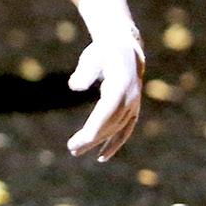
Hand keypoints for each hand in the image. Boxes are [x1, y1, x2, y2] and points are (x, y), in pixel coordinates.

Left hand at [66, 31, 143, 160]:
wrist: (125, 49)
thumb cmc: (102, 53)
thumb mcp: (91, 57)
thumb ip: (84, 72)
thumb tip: (75, 86)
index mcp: (120, 85)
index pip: (107, 113)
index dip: (95, 128)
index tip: (81, 140)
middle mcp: (130, 98)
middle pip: (110, 124)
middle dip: (91, 138)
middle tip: (72, 148)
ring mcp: (134, 105)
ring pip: (116, 129)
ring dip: (98, 143)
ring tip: (77, 151)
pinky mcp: (133, 110)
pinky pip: (125, 131)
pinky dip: (115, 143)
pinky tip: (102, 156)